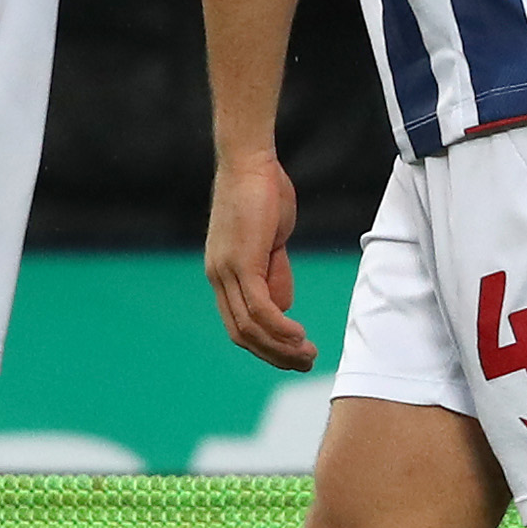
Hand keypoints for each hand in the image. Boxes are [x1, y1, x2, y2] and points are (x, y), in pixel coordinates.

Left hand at [204, 152, 312, 371]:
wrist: (251, 164)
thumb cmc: (264, 195)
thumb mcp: (271, 240)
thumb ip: (274, 272)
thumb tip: (282, 306)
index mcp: (223, 274)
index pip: (239, 324)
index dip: (266, 345)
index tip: (295, 353)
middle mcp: (218, 278)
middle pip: (242, 334)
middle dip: (274, 355)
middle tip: (305, 363)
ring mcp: (227, 272)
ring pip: (250, 326)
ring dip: (280, 347)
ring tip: (308, 354)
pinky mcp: (241, 263)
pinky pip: (259, 307)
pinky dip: (279, 327)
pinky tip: (299, 335)